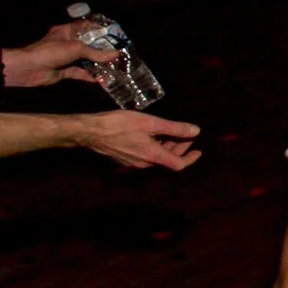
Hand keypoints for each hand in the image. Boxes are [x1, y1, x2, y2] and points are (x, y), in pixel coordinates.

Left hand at [1, 23, 115, 87]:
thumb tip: (116, 54)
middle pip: (89, 45)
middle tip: (120, 54)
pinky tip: (103, 80)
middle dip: (103, 49)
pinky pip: (80, 73)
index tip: (115, 36)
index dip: (100, 30)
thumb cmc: (50, 52)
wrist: (27, 68)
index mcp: (68, 31)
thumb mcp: (75, 49)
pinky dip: (90, 76)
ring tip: (115, 67)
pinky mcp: (64, 70)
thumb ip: (96, 53)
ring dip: (98, 64)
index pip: (87, 27)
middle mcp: (68, 43)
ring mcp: (66, 58)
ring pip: (86, 60)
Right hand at [72, 112, 201, 169]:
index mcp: (153, 156)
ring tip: (170, 133)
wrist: (90, 131)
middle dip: (180, 148)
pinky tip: (151, 135)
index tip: (198, 150)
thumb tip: (195, 131)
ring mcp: (132, 163)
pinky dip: (154, 147)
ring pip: (156, 157)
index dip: (191, 158)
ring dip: (166, 147)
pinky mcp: (124, 159)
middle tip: (185, 135)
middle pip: (168, 160)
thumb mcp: (150, 123)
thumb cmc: (120, 124)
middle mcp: (144, 163)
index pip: (178, 164)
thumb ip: (174, 128)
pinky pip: (144, 155)